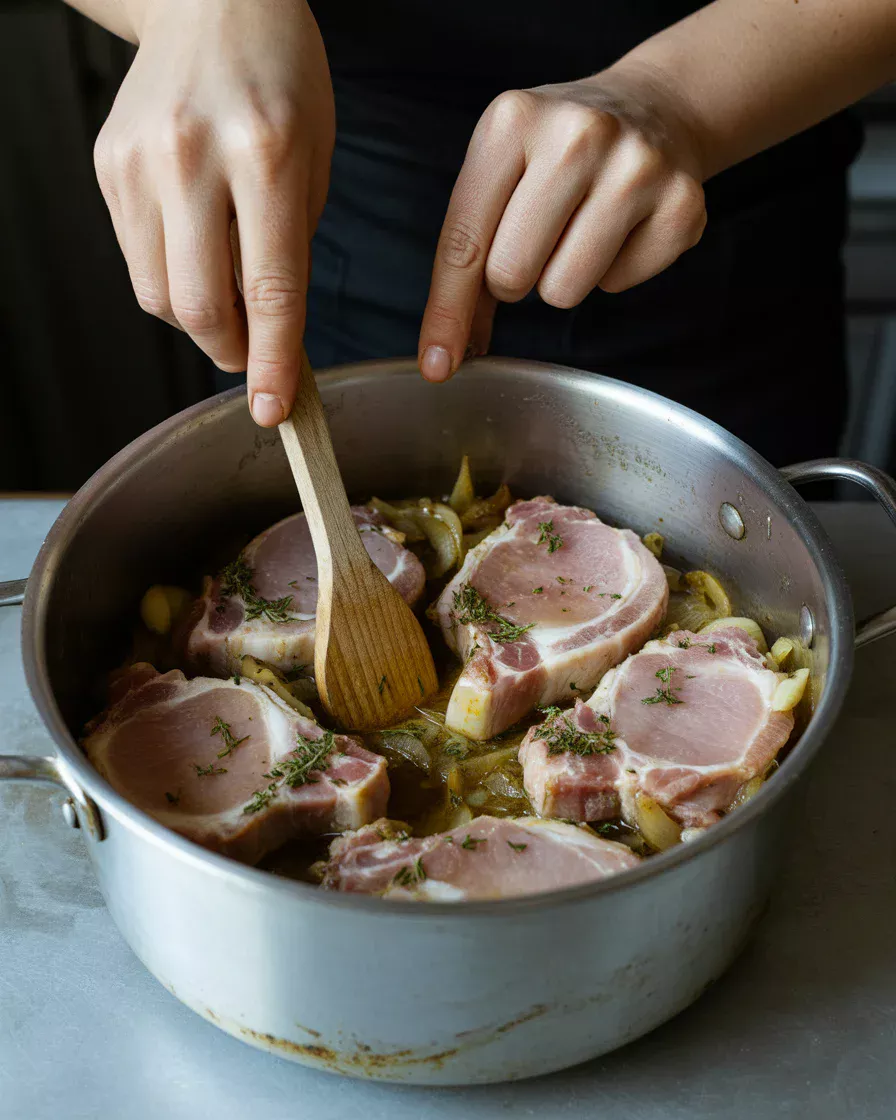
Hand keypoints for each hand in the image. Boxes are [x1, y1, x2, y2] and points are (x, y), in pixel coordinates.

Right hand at [93, 0, 334, 424]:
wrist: (209, 4)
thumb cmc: (281, 84)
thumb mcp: (316, 162)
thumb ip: (291, 250)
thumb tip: (271, 336)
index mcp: (264, 156)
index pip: (269, 290)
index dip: (271, 363)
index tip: (274, 411)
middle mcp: (192, 159)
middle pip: (197, 306)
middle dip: (230, 351)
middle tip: (252, 354)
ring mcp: (139, 163)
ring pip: (159, 294)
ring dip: (199, 319)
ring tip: (228, 289)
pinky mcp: (108, 168)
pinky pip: (138, 260)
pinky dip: (173, 277)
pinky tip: (197, 248)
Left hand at [418, 65, 706, 381]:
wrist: (656, 108)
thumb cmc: (558, 153)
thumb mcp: (500, 173)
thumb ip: (466, 260)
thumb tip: (445, 353)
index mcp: (513, 120)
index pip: (464, 242)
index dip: (447, 312)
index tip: (436, 364)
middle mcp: (577, 134)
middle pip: (511, 274)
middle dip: (514, 278)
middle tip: (536, 237)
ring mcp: (637, 167)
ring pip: (564, 291)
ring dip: (562, 277)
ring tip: (580, 229)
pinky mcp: (682, 203)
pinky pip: (618, 286)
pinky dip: (612, 271)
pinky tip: (621, 226)